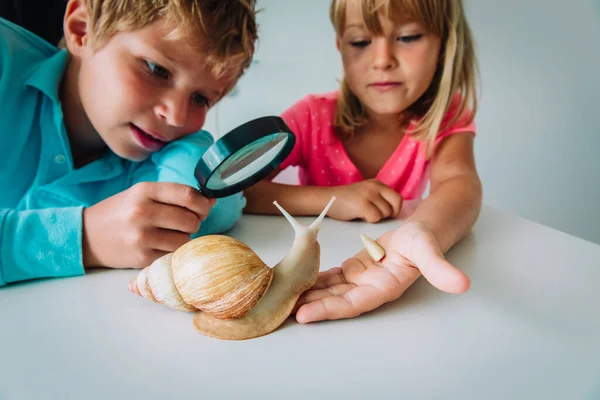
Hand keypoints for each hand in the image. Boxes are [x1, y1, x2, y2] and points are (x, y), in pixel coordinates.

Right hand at [82, 182, 215, 267]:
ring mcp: (142, 237)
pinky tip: (160, 246)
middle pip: (191, 220)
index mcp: (144, 191)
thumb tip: (211, 200)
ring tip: (169, 235)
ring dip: (184, 239)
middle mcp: (143, 212)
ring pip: (186, 240)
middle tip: (183, 223)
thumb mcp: (142, 194)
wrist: (86, 236)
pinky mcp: (142, 258)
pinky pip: (173, 255)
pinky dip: (172, 252)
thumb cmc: (120, 212)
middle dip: (194, 222)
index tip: (203, 207)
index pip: (188, 195)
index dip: (202, 203)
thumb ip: (174, 196)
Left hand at [293, 221, 469, 322]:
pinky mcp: (356, 269)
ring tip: (285, 297)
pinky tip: (298, 280)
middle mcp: (370, 288)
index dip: (329, 310)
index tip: (305, 316)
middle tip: (283, 310)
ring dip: (310, 294)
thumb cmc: (425, 239)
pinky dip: (315, 279)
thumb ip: (440, 268)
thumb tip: (461, 284)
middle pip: (336, 300)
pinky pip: (332, 276)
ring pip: (331, 290)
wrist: (423, 231)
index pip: (352, 304)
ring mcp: (361, 280)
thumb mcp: (429, 249)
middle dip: (311, 306)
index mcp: (384, 287)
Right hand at [328, 179, 402, 222]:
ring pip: (385, 213)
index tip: (385, 214)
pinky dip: (369, 220)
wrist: (327, 198)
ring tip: (364, 213)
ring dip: (376, 217)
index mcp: (377, 184)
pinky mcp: (362, 204)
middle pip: (396, 204)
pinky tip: (359, 215)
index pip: (398, 198)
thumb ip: (379, 197)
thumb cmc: (346, 200)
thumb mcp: (366, 192)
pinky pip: (375, 217)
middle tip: (378, 216)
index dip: (394, 209)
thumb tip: (393, 212)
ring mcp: (369, 194)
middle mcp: (375, 187)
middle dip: (390, 214)